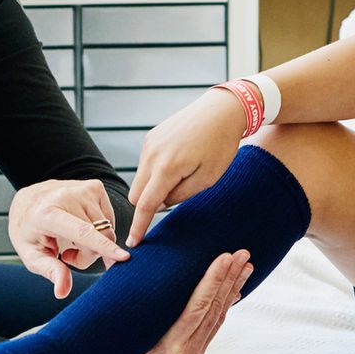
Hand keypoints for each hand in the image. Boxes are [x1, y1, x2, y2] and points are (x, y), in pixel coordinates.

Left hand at [8, 178, 130, 298]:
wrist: (29, 199)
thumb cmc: (29, 230)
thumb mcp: (31, 254)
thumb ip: (50, 271)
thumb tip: (62, 291)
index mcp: (48, 214)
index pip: (81, 232)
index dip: (102, 247)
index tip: (123, 257)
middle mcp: (68, 196)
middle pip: (99, 236)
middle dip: (89, 255)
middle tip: (69, 256)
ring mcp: (84, 189)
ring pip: (107, 230)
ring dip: (94, 243)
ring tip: (72, 240)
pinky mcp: (95, 186)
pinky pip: (109, 220)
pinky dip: (99, 230)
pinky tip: (81, 227)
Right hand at [88, 249, 253, 353]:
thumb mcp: (113, 341)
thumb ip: (123, 305)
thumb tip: (121, 262)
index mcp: (166, 351)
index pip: (196, 309)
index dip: (212, 281)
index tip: (225, 257)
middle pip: (213, 312)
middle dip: (230, 279)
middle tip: (245, 253)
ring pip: (216, 320)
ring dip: (231, 290)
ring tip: (246, 267)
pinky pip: (210, 330)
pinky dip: (221, 308)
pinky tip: (232, 293)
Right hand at [126, 88, 248, 245]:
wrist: (221, 109)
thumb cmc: (221, 145)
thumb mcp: (208, 178)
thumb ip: (181, 196)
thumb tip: (159, 204)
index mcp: (166, 168)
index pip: (145, 205)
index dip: (138, 226)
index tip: (133, 243)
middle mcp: (151, 155)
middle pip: (136, 194)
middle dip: (147, 204)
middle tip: (175, 198)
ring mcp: (148, 143)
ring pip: (140, 179)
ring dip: (153, 187)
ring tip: (184, 174)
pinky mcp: (151, 136)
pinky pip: (145, 163)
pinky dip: (155, 172)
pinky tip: (179, 162)